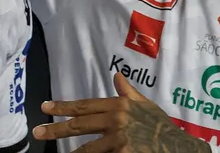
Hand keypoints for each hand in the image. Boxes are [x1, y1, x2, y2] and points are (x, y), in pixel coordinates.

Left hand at [33, 73, 209, 152]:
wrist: (181, 147)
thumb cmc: (162, 127)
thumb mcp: (146, 106)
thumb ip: (128, 93)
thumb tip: (117, 76)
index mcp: (119, 106)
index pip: (84, 106)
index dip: (63, 107)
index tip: (46, 108)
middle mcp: (116, 120)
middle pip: (79, 126)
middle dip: (56, 130)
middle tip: (38, 132)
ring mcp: (119, 140)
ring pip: (88, 149)